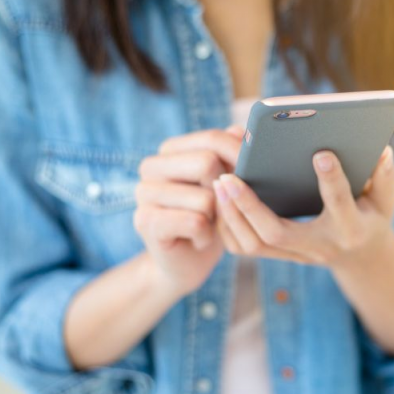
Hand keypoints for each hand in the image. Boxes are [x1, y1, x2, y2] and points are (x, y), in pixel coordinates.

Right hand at [133, 127, 243, 298]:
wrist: (188, 262)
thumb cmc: (211, 217)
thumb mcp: (227, 182)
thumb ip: (232, 153)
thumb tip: (244, 131)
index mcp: (170, 150)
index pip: (212, 139)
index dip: (240, 157)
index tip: (249, 176)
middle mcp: (151, 166)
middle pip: (207, 163)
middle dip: (226, 191)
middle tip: (219, 208)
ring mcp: (144, 193)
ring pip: (205, 197)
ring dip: (217, 218)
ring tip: (206, 224)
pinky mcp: (146, 221)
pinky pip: (196, 222)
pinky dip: (207, 235)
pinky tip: (198, 239)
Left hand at [212, 146, 393, 268]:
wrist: (360, 255)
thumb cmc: (372, 215)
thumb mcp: (387, 198)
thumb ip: (385, 176)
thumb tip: (381, 151)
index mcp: (351, 228)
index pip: (340, 204)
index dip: (332, 180)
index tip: (321, 152)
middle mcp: (320, 246)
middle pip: (276, 233)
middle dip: (250, 206)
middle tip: (229, 176)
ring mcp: (297, 255)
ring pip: (253, 245)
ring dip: (231, 215)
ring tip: (219, 182)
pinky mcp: (279, 255)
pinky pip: (244, 247)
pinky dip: (227, 225)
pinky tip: (220, 198)